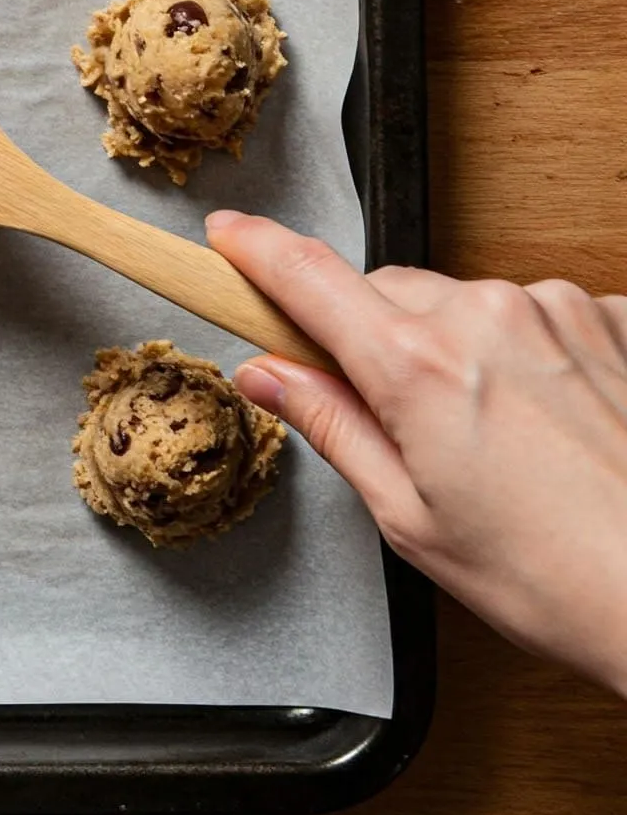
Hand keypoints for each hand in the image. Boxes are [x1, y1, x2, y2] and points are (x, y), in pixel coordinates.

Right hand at [208, 208, 626, 699]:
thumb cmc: (559, 580)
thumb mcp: (411, 519)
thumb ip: (332, 426)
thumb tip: (269, 375)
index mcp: (416, 367)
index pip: (306, 276)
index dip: (254, 249)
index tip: (227, 233)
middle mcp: (483, 316)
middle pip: (385, 292)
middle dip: (373, 336)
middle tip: (396, 417)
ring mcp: (554, 309)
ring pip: (462, 303)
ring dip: (455, 346)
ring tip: (496, 440)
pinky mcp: (611, 318)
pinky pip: (535, 313)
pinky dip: (526, 352)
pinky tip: (549, 421)